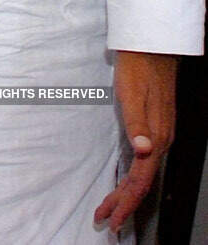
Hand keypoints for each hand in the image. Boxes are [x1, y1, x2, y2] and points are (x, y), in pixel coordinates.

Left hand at [94, 50, 176, 232]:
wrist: (151, 46)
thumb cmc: (138, 66)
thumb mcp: (133, 92)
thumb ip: (138, 123)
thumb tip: (144, 150)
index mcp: (156, 136)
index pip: (142, 180)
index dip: (127, 202)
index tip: (113, 219)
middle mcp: (160, 140)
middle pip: (142, 182)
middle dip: (123, 203)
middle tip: (104, 219)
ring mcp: (158, 134)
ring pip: (143, 173)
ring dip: (126, 193)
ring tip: (109, 207)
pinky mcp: (153, 127)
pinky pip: (144, 162)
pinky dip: (131, 177)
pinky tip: (124, 180)